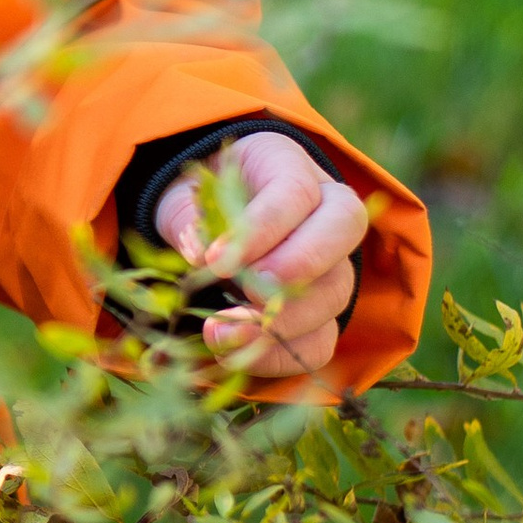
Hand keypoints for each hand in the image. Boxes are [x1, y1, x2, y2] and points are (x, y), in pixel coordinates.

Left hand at [152, 130, 366, 377]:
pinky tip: (232, 354)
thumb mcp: (183, 197)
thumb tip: (199, 253)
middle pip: (340, 232)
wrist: (205, 225)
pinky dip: (278, 356)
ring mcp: (332, 265)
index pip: (296, 191)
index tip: (216, 260)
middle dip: (293, 270)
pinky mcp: (322, 314)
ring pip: (334, 293)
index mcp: (289, 166)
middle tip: (244, 294)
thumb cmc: (198, 203)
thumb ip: (189, 218)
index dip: (262, 228)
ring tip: (221, 333)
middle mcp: (326, 211)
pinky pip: (319, 341)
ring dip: (281, 322)